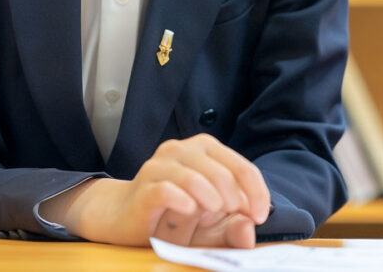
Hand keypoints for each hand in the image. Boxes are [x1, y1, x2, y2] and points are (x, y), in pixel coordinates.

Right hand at [41, 133, 270, 245]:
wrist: (123, 218)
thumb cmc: (172, 218)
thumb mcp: (208, 226)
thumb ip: (230, 229)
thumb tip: (250, 232)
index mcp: (205, 150)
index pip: (242, 167)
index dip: (257, 192)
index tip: (260, 217)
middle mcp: (182, 150)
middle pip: (221, 170)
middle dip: (235, 196)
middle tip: (236, 216)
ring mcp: (160, 166)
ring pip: (194, 176)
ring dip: (211, 198)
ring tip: (215, 212)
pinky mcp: (143, 187)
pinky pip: (166, 189)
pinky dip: (183, 201)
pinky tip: (189, 211)